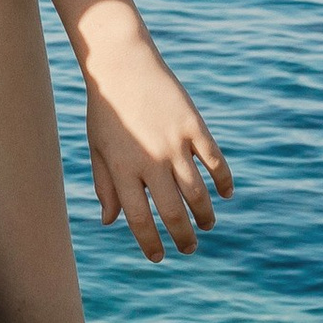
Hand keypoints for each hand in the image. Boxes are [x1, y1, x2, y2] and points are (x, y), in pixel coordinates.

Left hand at [83, 31, 233, 262]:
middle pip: (173, 212)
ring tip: (207, 225)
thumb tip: (110, 221)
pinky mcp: (194, 126)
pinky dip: (223, 181)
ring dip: (204, 215)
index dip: (150, 243)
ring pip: (197, 192)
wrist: (122, 65)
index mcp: (123, 168)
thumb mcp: (98, 149)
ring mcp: (175, 143)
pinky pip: (215, 161)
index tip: (158, 257)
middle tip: (189, 248)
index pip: (139, 219)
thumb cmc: (106, 110)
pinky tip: (225, 195)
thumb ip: (105, 186)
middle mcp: (150, 160)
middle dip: (183, 237)